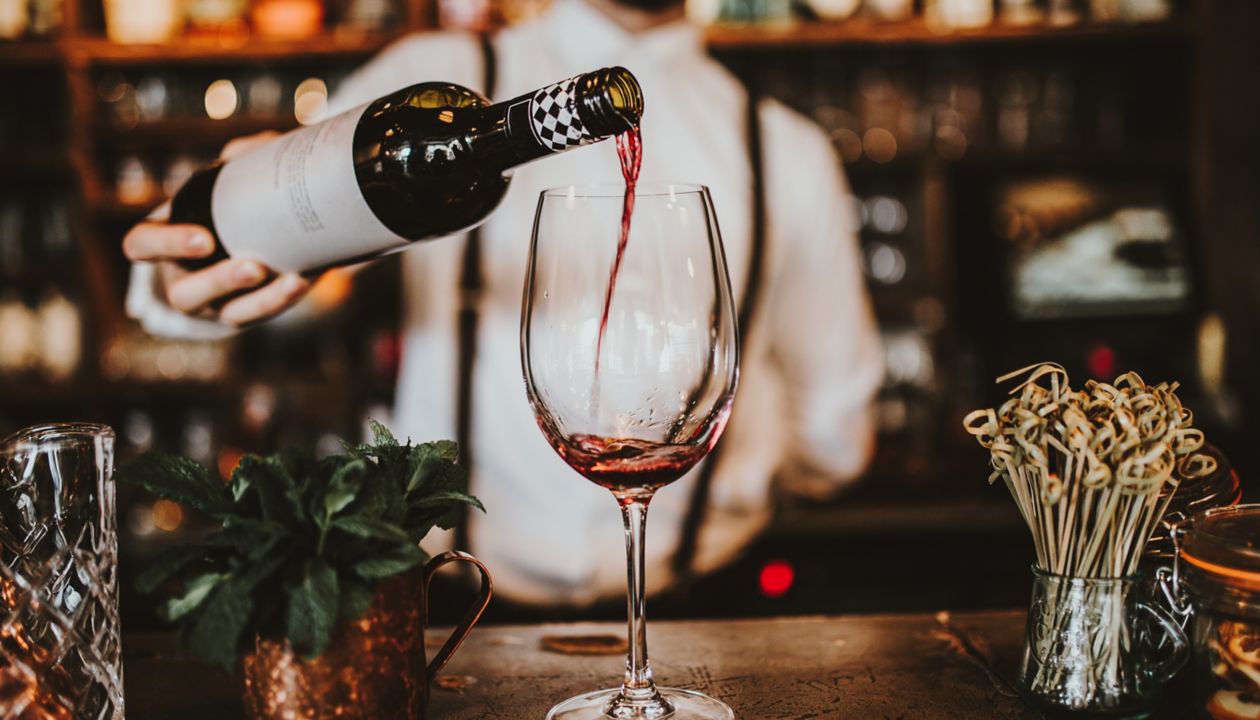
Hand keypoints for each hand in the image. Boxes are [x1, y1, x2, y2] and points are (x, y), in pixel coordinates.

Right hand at [122, 132, 313, 326]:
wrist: (260, 235)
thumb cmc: (230, 201)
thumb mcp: (228, 178)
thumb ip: (241, 158)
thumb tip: (260, 148)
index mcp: (164, 241)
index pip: (141, 246)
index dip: (165, 245)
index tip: (205, 239)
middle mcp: (183, 277)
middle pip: (185, 294)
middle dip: (219, 283)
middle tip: (254, 266)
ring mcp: (214, 303)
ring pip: (227, 314)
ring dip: (259, 301)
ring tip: (290, 281)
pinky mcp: (245, 313)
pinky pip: (260, 316)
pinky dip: (282, 300)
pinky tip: (303, 281)